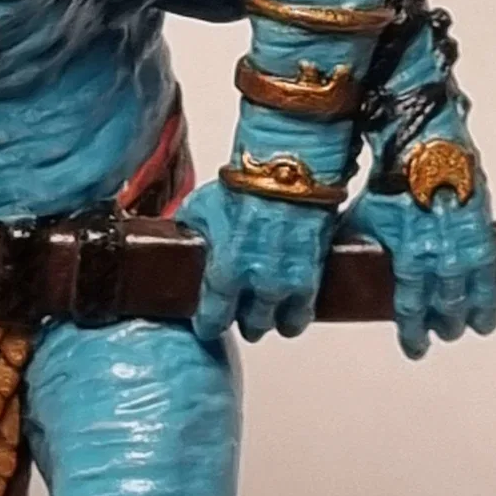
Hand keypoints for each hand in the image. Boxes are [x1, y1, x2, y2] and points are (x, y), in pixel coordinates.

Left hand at [178, 179, 335, 341]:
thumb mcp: (201, 208)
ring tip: (269, 313)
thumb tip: (181, 236)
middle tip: (241, 314)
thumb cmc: (245, 185)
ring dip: (273, 320)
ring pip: (281, 324)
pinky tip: (294, 310)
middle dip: (245, 322)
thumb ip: (192, 231)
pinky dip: (298, 313)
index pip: (214, 319)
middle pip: (252, 325)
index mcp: (225, 273)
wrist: (287, 170)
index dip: (210, 325)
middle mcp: (258, 285)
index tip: (208, 325)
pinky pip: (306, 311)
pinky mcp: (314, 275)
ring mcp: (289, 283)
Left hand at [344, 183, 495, 358]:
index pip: (411, 307)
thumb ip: (360, 251)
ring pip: (472, 291)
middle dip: (444, 324)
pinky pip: (490, 270)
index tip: (415, 348)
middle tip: (444, 335)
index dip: (414, 332)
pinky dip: (491, 292)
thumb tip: (337, 271)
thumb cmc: (391, 181)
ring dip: (471, 313)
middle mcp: (441, 255)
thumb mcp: (365, 220)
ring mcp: (465, 243)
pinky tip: (491, 307)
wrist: (424, 145)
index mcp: (410, 256)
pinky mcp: (484, 227)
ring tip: (472, 328)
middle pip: (445, 304)